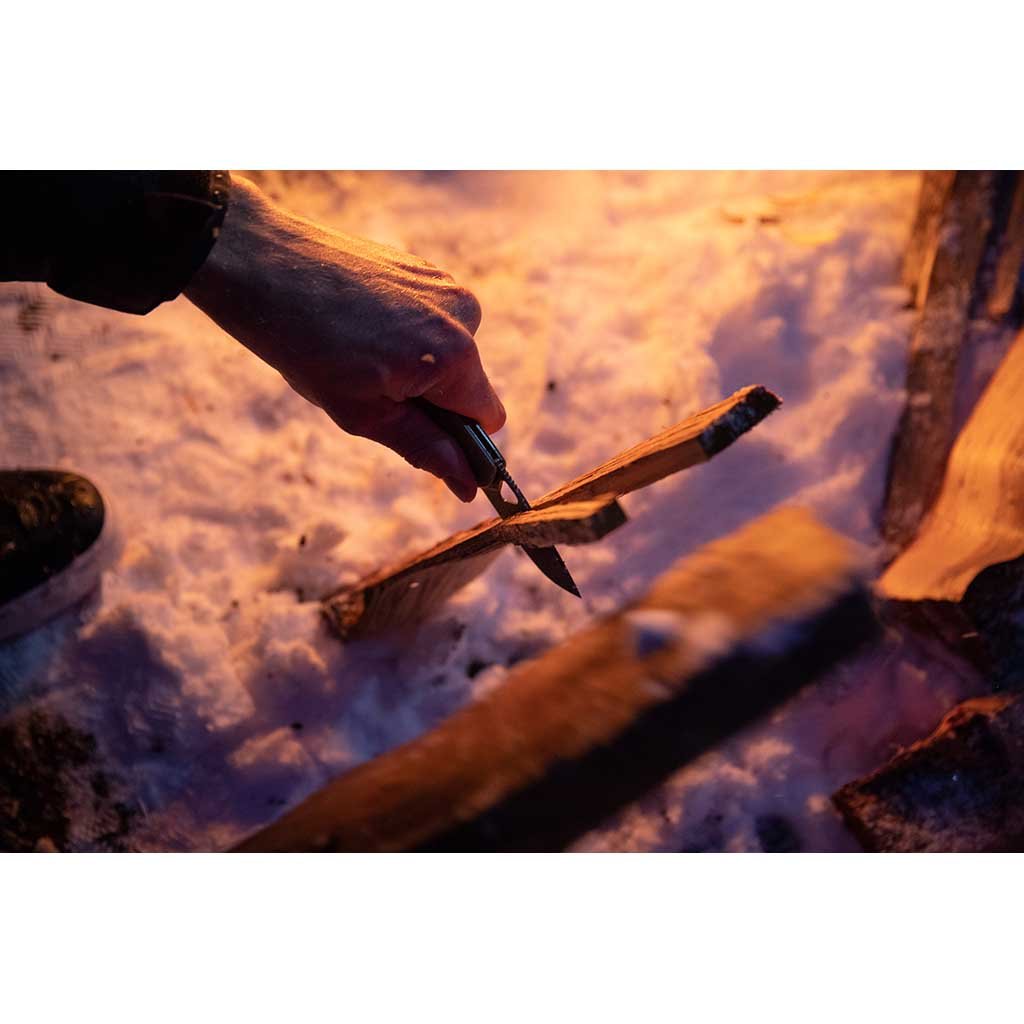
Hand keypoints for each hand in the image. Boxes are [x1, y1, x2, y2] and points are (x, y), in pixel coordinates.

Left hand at [184, 175, 504, 501]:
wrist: (260, 262)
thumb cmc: (304, 343)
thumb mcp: (363, 414)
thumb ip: (424, 448)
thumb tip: (468, 484)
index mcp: (455, 357)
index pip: (488, 420)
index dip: (461, 442)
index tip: (422, 443)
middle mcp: (464, 316)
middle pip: (469, 385)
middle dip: (430, 401)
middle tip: (368, 392)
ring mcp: (447, 286)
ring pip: (450, 353)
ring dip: (416, 367)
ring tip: (357, 354)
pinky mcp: (427, 268)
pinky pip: (434, 322)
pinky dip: (407, 335)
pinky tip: (360, 326)